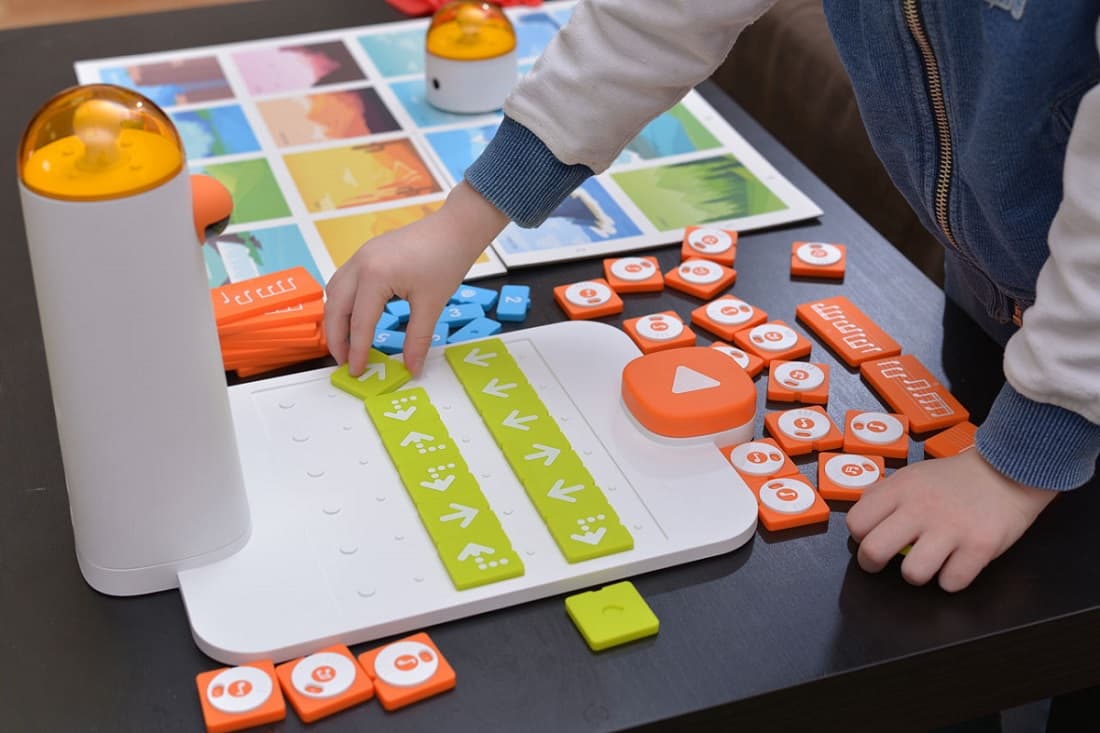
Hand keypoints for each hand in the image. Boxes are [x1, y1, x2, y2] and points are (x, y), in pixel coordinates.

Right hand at [324, 182, 507, 375]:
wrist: (456, 228)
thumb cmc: (446, 259)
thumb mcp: (432, 305)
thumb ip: (417, 339)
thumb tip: (411, 367)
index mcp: (375, 276)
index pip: (360, 323)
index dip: (357, 351)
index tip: (356, 370)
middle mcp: (360, 263)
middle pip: (335, 308)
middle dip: (336, 338)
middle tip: (344, 361)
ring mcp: (361, 255)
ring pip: (334, 293)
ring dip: (336, 319)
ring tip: (346, 342)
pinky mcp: (366, 253)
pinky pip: (344, 281)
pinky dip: (343, 302)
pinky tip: (354, 316)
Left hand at [846, 448, 1057, 591]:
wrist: (1007, 471)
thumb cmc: (954, 479)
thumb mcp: (912, 475)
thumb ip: (884, 495)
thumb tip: (860, 521)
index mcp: (900, 490)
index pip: (857, 522)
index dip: (860, 536)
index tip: (872, 537)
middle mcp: (921, 509)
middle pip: (874, 552)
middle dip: (873, 564)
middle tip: (884, 562)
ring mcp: (951, 529)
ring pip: (913, 574)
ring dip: (916, 575)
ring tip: (927, 563)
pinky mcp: (980, 547)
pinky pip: (952, 583)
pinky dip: (952, 580)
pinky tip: (955, 564)